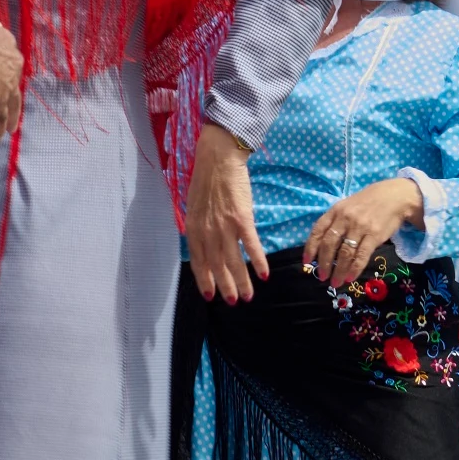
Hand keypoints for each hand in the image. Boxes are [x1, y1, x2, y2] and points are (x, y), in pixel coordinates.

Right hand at [0, 16, 25, 138]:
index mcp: (6, 43)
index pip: (7, 53)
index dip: (3, 60)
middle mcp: (13, 64)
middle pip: (14, 78)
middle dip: (11, 88)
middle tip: (7, 99)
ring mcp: (9, 85)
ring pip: (13, 103)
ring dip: (11, 116)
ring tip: (11, 127)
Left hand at [183, 126, 268, 302]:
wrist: (219, 158)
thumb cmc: (207, 180)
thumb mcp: (194, 206)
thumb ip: (198, 227)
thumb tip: (202, 244)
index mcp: (194, 228)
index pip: (198, 261)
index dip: (204, 279)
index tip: (210, 296)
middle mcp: (207, 230)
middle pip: (216, 265)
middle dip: (224, 286)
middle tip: (234, 302)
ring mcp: (224, 225)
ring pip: (233, 260)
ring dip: (241, 281)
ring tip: (248, 296)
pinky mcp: (242, 218)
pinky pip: (251, 245)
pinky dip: (258, 261)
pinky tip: (264, 275)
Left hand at [305, 177, 417, 292]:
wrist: (394, 197)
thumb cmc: (368, 203)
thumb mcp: (347, 207)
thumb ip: (335, 222)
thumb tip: (323, 247)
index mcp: (335, 211)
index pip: (317, 231)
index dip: (310, 248)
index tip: (306, 262)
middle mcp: (345, 218)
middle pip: (329, 244)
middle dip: (324, 263)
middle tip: (322, 276)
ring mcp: (360, 227)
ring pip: (345, 253)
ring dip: (338, 270)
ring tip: (335, 282)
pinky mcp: (374, 235)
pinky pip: (361, 255)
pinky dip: (354, 269)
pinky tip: (350, 277)